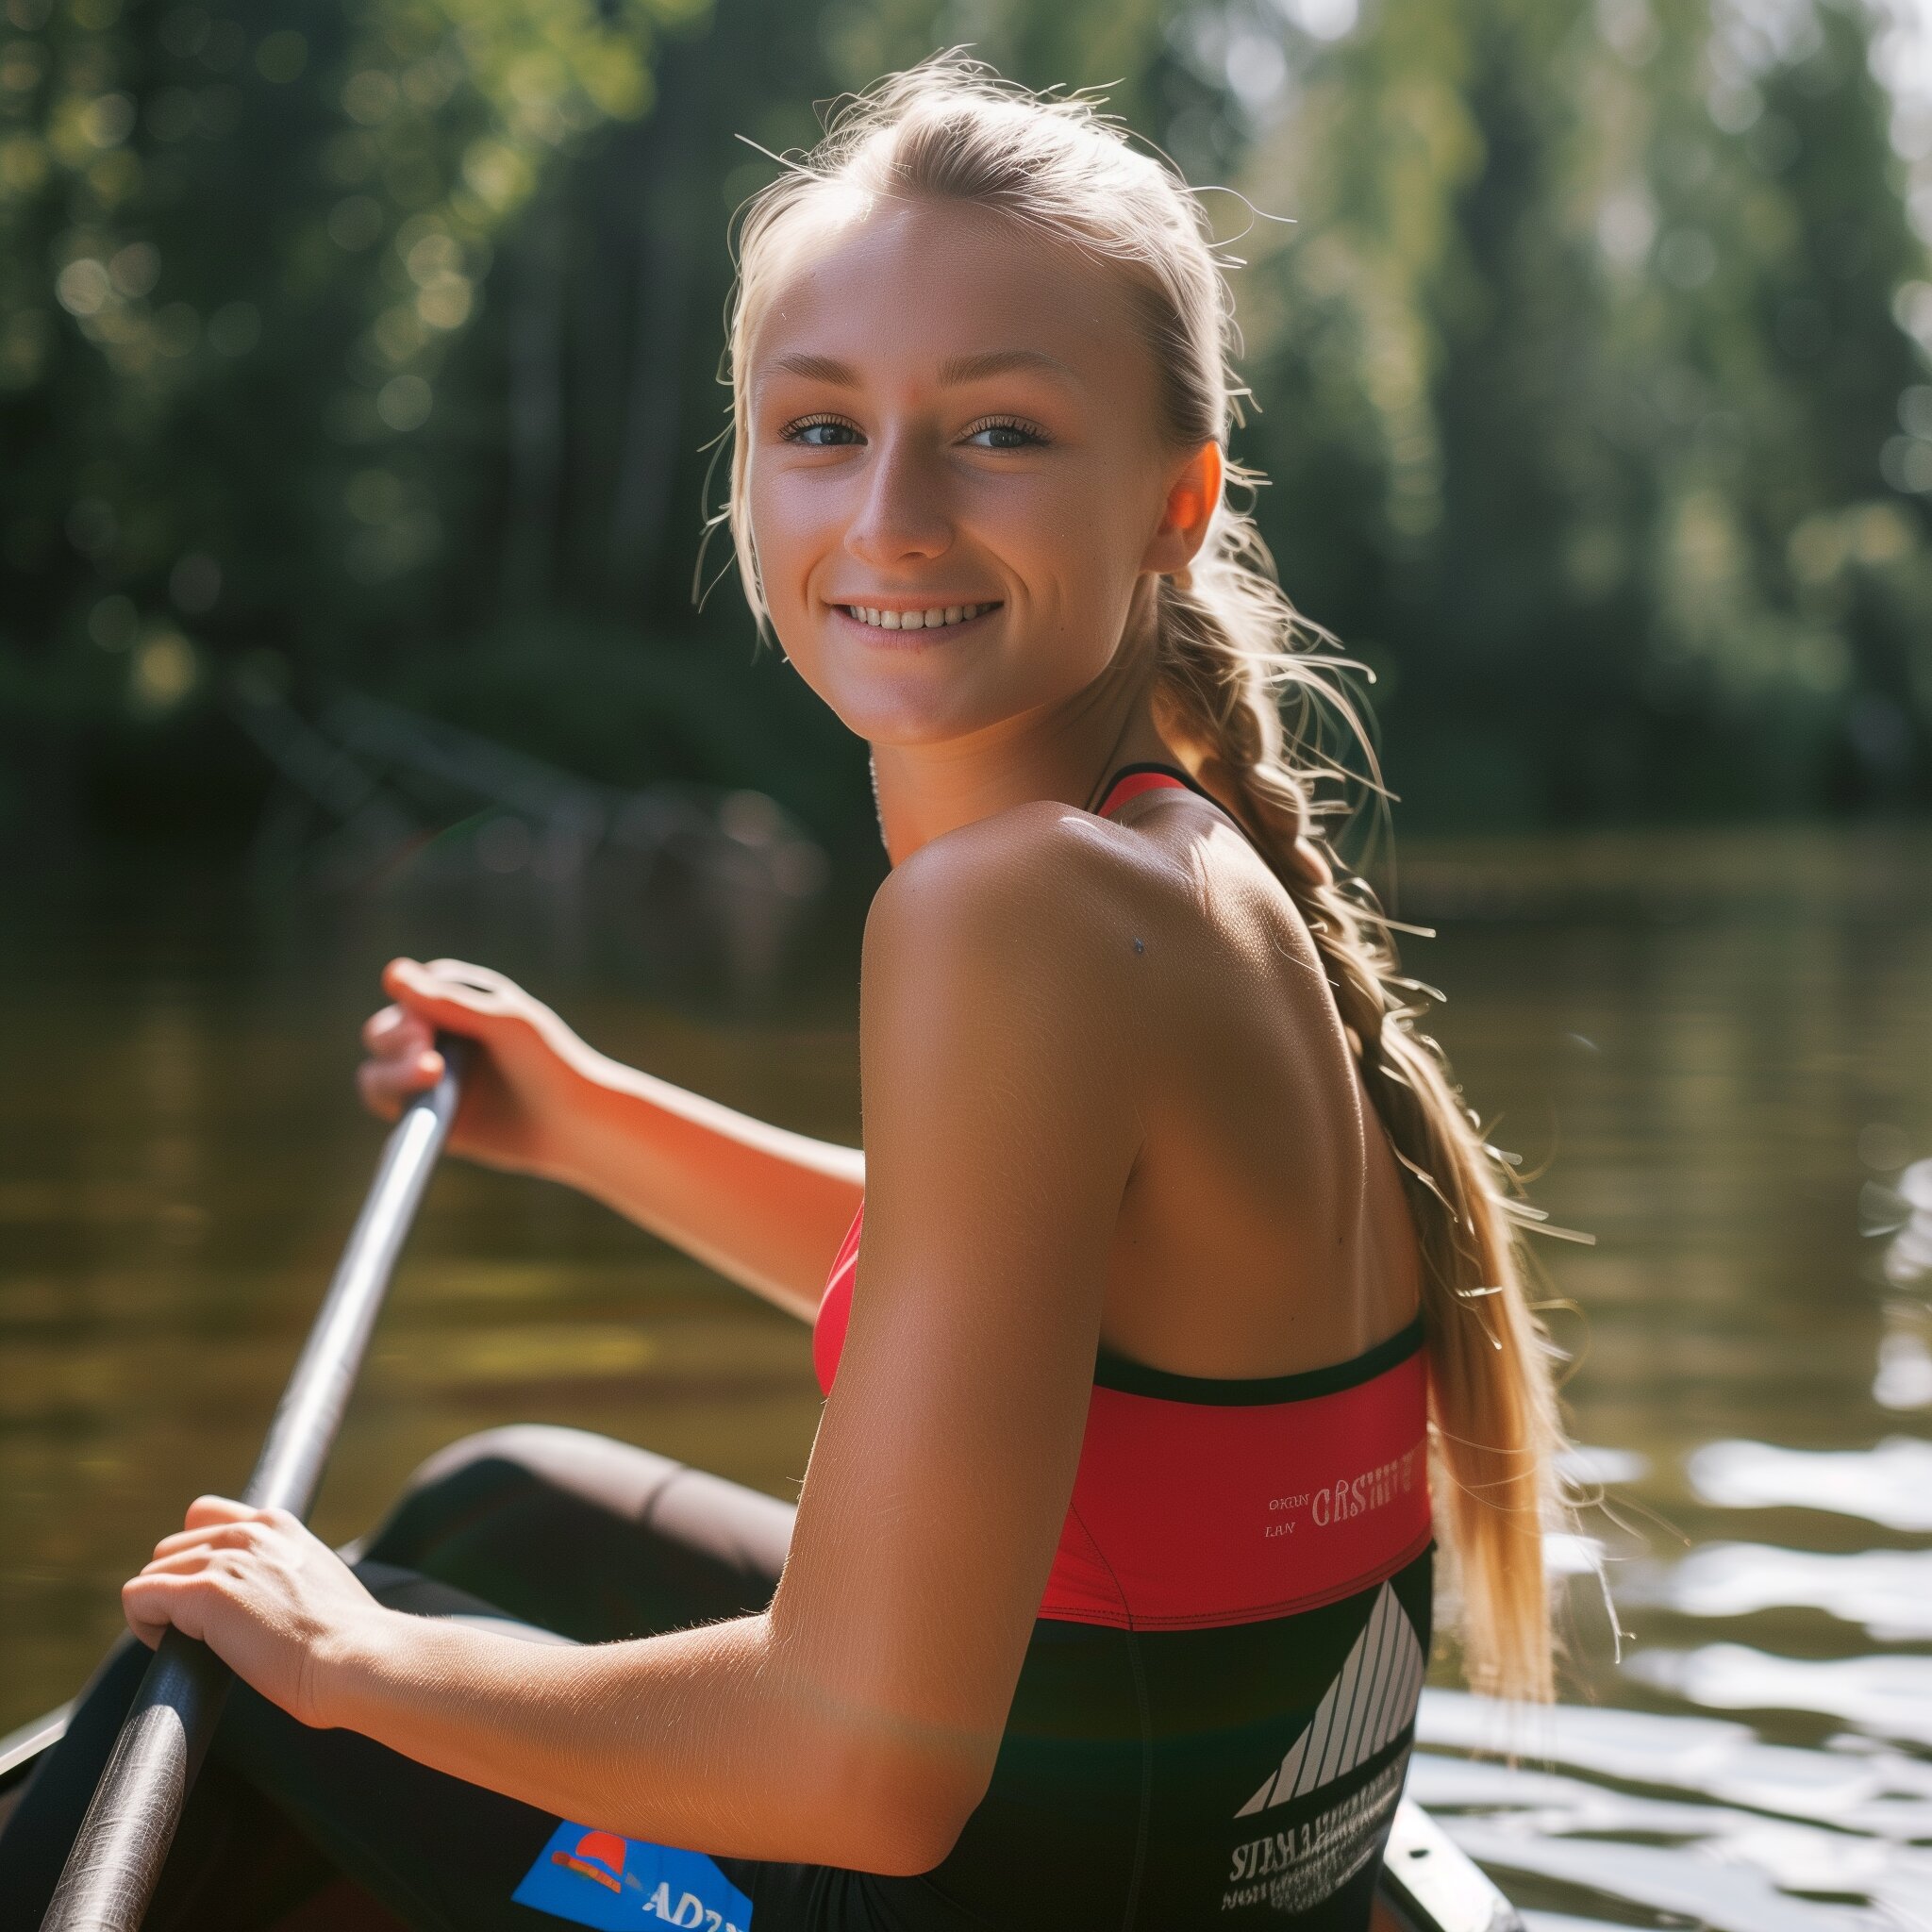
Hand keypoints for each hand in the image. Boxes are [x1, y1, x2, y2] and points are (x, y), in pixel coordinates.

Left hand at [122, 1498, 385, 1729]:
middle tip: (199, 1629)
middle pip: (170, 1548)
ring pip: (152, 1573)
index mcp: (276, 1525)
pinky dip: (144, 1624)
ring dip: (159, 1608)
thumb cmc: (345, 1638)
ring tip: (190, 1643)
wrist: (355, 1656)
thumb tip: (268, 1598)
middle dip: (175, 1587)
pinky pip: (139, 1596)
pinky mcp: (203, 1593)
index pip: (204, 1516)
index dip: (197, 1558)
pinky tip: (170, 1647)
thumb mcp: (318, 1580)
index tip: (212, 1596)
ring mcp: (224, 1560)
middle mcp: (248, 1532)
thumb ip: (284, 1571)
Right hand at [357, 958, 588, 1180]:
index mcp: (456, 995)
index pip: (408, 992)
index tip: (426, 1032)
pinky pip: (385, 1101)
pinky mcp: (426, 1109)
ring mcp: (428, 1070)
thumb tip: (392, 974)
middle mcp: (436, 1030)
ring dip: (392, 1073)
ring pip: (378, 1067)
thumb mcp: (507, 1024)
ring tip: (431, 1079)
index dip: (410, 1012)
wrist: (575, 1123)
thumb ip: (452, 1003)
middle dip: (397, 1044)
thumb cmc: (550, 1062)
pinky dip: (390, 1100)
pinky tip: (414, 1107)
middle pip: (383, 1030)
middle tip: (431, 1064)